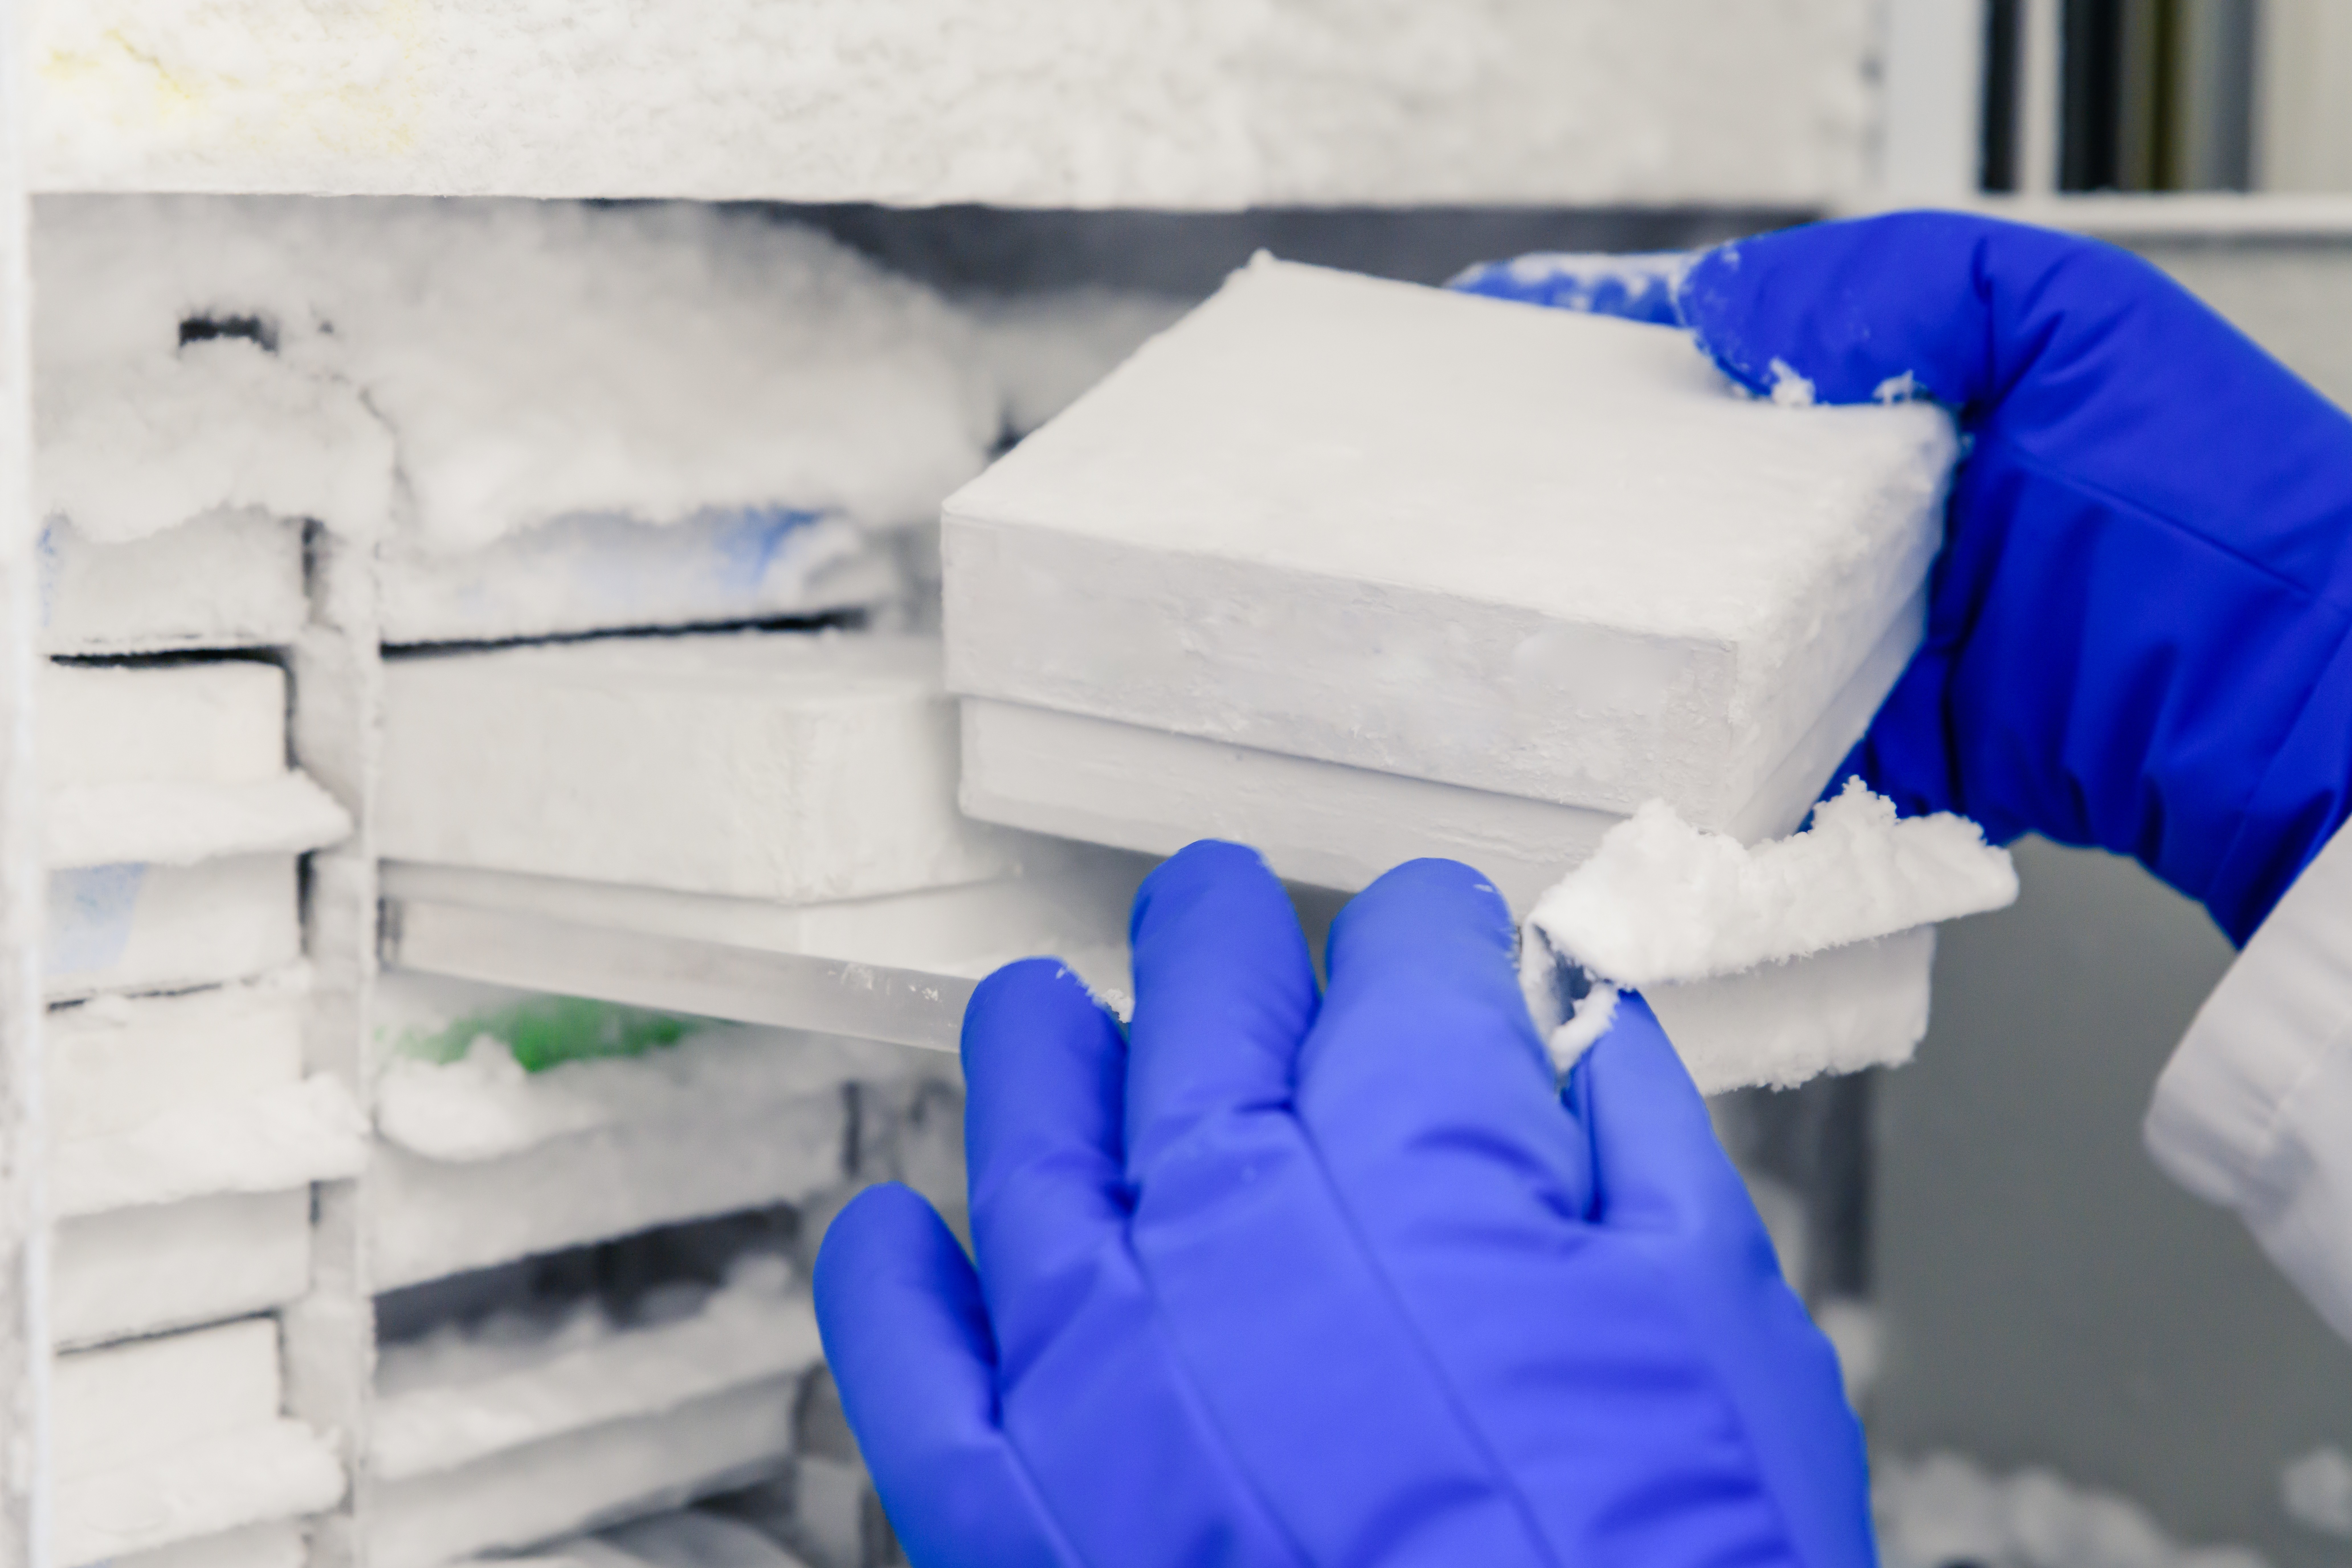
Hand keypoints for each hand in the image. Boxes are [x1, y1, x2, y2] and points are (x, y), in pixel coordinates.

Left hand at [814, 841, 1869, 1567]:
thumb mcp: (1725, 1344)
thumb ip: (1643, 1157)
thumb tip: (1594, 1040)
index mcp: (1417, 1162)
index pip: (1404, 967)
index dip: (1426, 937)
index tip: (1428, 937)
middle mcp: (1236, 1228)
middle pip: (1207, 1017)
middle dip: (1224, 946)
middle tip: (1217, 913)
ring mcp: (1104, 1366)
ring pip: (1036, 1145)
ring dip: (1039, 1058)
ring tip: (1042, 1016)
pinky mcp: (1013, 1507)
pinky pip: (911, 1365)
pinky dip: (893, 1284)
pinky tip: (899, 1231)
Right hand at [1456, 214, 2351, 943]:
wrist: (2276, 706)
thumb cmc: (2201, 504)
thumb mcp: (2068, 320)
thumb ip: (1900, 282)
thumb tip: (1721, 311)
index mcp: (1906, 389)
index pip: (1728, 335)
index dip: (1609, 324)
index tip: (1500, 329)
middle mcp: (1872, 509)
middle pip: (1688, 481)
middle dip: (1579, 475)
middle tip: (1478, 476)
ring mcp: (1863, 633)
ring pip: (1700, 613)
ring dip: (1612, 616)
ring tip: (1506, 602)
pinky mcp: (1871, 746)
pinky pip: (1750, 742)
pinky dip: (1682, 743)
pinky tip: (1605, 728)